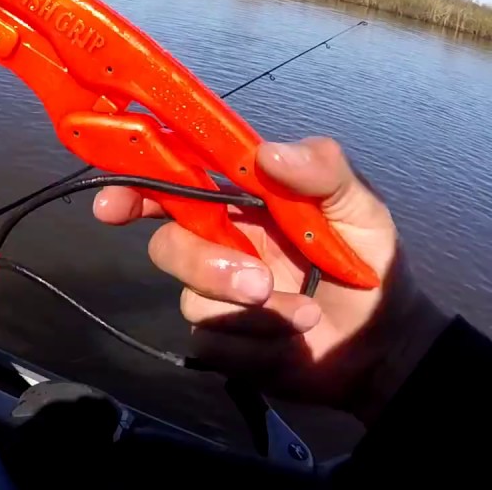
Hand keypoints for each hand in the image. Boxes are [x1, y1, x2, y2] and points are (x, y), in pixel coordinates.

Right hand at [92, 137, 450, 423]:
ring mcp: (213, 295)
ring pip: (190, 298)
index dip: (132, 187)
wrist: (385, 347)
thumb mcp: (360, 207)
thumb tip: (267, 152)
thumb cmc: (371, 265)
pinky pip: (212, 342)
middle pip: (167, 245)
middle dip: (205, 265)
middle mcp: (216, 244)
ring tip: (305, 318)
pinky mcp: (219, 342)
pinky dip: (257, 345)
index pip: (171, 183)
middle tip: (260, 284)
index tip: (112, 205)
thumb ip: (324, 171)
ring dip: (250, 313)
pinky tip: (293, 341)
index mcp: (239, 203)